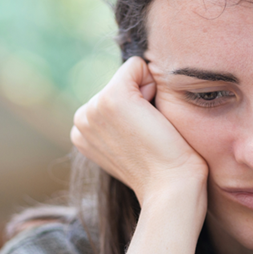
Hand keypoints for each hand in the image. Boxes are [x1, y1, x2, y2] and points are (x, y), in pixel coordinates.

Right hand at [71, 56, 207, 204]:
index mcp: (82, 132)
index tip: (143, 140)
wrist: (171, 188)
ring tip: (151, 131)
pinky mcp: (112, 98)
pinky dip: (153, 84)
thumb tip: (138, 99)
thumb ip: (123, 122)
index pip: (113, 95)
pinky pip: (137, 66)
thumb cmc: (163, 170)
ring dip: (149, 96)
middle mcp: (81, 119)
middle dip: (142, 101)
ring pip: (130, 75)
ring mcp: (93, 108)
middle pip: (122, 82)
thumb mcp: (132, 142)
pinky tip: (154, 118)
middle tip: (149, 136)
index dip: (138, 111)